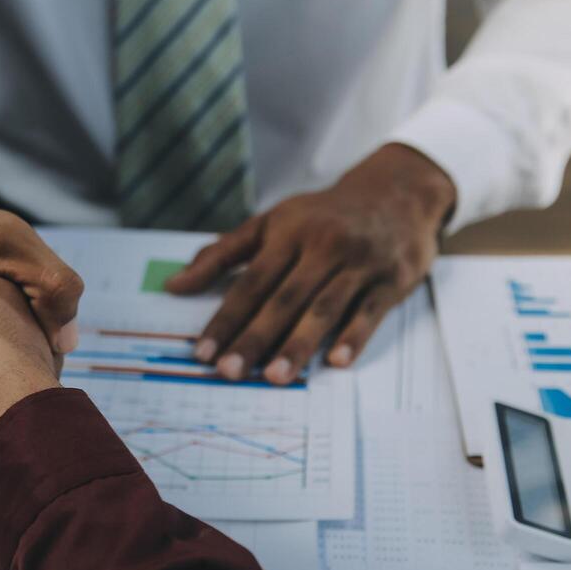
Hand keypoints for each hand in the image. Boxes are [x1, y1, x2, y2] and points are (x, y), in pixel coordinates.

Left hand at [163, 144, 454, 383]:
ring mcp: (359, 263)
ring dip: (298, 344)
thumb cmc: (322, 216)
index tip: (203, 351)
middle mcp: (323, 245)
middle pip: (284, 298)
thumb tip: (174, 286)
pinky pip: (369, 312)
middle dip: (255, 337)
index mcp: (289, 232)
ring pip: (324, 308)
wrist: (396, 193)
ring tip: (274, 376)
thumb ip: (222, 255)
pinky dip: (353, 337)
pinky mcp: (391, 280)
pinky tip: (335, 362)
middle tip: (229, 371)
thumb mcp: (271, 223)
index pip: (251, 282)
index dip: (225, 318)